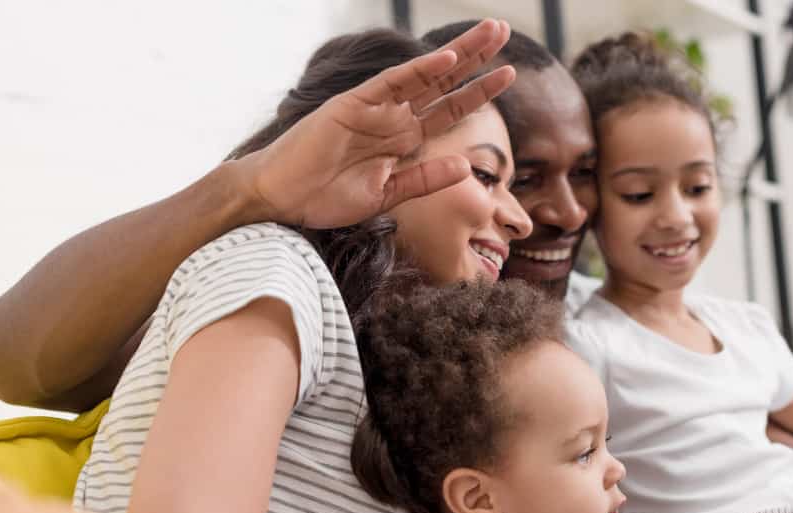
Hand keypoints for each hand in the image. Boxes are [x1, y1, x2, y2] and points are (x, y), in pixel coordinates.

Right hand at [232, 19, 515, 228]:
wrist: (283, 200)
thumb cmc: (328, 198)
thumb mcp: (389, 195)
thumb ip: (426, 180)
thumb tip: (468, 168)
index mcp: (403, 138)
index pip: (449, 109)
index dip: (479, 92)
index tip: (508, 74)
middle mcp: (394, 117)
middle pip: (444, 83)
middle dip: (477, 59)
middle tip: (505, 32)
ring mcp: (375, 108)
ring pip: (426, 75)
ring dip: (460, 55)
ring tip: (491, 32)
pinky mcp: (353, 106)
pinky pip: (392, 85)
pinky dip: (419, 71)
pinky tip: (448, 59)